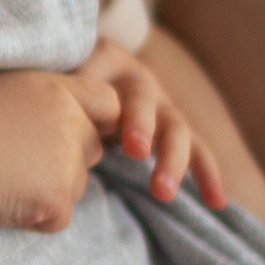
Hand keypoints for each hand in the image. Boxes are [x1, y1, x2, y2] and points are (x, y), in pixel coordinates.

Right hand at [0, 69, 107, 233]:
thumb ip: (39, 95)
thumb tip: (66, 108)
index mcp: (52, 88)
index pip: (108, 101)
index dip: (97, 120)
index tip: (72, 134)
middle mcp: (67, 119)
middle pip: (93, 148)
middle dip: (68, 160)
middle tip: (17, 161)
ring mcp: (66, 160)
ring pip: (78, 184)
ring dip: (50, 190)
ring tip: (2, 179)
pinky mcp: (57, 198)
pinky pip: (60, 216)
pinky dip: (36, 218)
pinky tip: (2, 201)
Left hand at [66, 39, 228, 206]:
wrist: (84, 63)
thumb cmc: (64, 74)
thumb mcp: (59, 72)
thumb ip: (59, 85)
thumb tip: (47, 107)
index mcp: (116, 67)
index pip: (128, 91)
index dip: (134, 117)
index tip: (133, 147)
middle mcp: (145, 86)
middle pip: (154, 109)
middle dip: (149, 134)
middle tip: (138, 156)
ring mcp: (162, 108)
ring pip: (178, 133)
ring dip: (174, 163)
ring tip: (163, 193)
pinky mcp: (171, 131)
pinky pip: (197, 152)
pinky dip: (208, 176)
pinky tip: (217, 202)